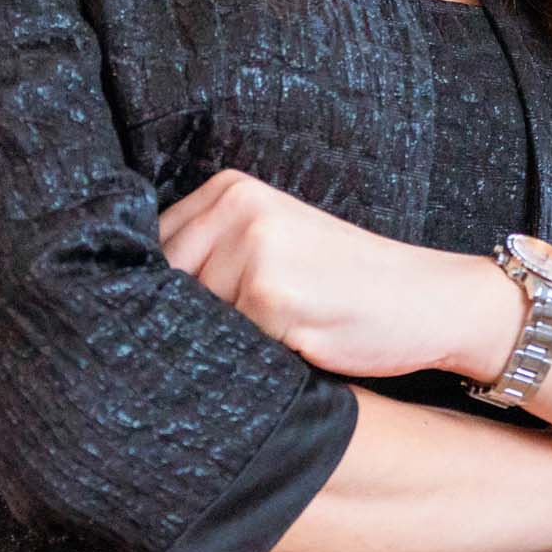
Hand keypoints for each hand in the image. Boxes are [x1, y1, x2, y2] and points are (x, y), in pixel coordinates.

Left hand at [157, 168, 476, 380]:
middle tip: (215, 343)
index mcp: (230, 189)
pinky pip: (226, 344)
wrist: (426, 299)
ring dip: (209, 345)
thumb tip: (125, 302)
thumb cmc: (345, 283)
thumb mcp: (272, 246)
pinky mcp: (271, 294)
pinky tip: (278, 356)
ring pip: (188, 318)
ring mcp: (253, 248)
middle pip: (157, 284)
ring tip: (262, 345)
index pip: (149, 248)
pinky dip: (241, 362)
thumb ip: (211, 257)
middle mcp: (236, 208)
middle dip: (173, 321)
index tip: (164, 321)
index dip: (149, 292)